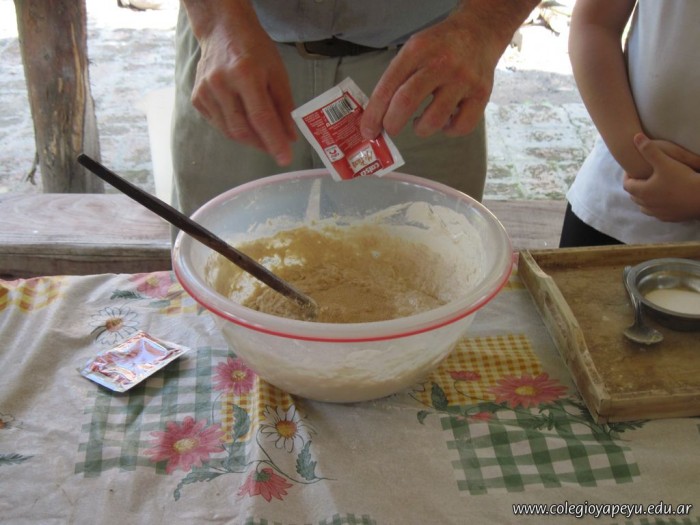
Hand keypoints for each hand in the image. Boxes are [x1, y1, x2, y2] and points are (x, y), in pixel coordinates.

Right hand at [190, 14, 296, 164]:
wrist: (222, 30)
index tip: (285, 159)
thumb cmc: (255, 50)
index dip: (274, 142)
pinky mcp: (197, 98)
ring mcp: (205, 92)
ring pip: (229, 131)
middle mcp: (220, 84)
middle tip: (276, 147)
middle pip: (242, 129)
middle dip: (262, 144)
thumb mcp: (277, 73)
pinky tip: (244, 121)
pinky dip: (234, 129)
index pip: (261, 118)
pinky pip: (218, 124)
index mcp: (245, 74)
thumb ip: (284, 106)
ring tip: (262, 135)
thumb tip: (290, 137)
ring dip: (249, 139)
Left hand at [360, 7, 504, 139]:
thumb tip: (376, 115)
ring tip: (420, 122)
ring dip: (421, 129)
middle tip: (390, 129)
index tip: (367, 130)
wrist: (479, 32)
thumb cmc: (440, 47)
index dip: (374, 113)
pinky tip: (444, 121)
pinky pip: (461, 126)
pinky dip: (448, 131)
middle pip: (407, 101)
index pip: (388, 86)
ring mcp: (463, 80)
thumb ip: (397, 77)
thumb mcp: (414, 49)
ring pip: (434, 120)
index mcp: (418, 50)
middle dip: (392, 123)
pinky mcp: (482, 95)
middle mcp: (441, 64)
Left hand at [623, 133, 699, 221]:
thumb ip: (649, 150)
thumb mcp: (665, 161)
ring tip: (650, 188)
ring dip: (645, 197)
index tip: (633, 168)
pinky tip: (662, 198)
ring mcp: (658, 213)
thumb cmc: (683, 178)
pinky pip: (657, 213)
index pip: (627, 184)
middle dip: (636, 186)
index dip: (628, 176)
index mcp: (642, 192)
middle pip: (634, 196)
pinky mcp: (669, 218)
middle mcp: (647, 205)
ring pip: (644, 206)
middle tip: (640, 177)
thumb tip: (635, 136)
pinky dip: (656, 205)